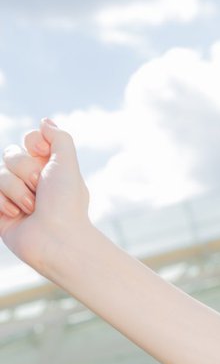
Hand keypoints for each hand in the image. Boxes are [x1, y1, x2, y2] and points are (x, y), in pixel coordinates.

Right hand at [0, 120, 90, 272]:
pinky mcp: (2, 213)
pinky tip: (18, 216)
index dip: (33, 143)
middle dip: (25, 171)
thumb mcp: (68, 164)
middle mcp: (31, 181)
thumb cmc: (67, 205)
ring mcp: (15, 197)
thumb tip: (44, 122)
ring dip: (16, 190)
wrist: (58, 242)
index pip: (29, 140)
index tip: (43, 153)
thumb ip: (59, 138)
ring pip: (0, 173)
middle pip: (11, 154)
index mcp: (49, 168)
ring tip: (32, 209)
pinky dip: (3, 202)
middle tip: (40, 190)